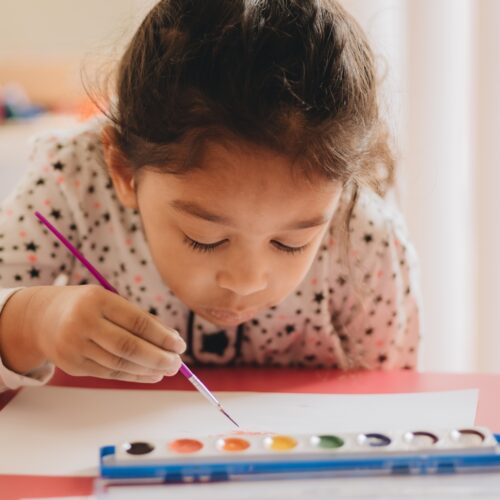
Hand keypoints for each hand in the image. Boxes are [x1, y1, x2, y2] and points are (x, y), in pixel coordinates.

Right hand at [0, 285, 185, 382]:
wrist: (41, 318)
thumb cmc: (88, 307)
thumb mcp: (109, 301)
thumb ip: (137, 318)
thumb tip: (171, 340)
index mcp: (97, 300)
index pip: (137, 321)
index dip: (162, 336)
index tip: (180, 344)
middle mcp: (83, 322)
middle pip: (128, 346)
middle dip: (157, 357)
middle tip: (177, 363)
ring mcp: (74, 346)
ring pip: (119, 363)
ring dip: (148, 369)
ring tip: (168, 370)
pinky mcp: (71, 365)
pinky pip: (108, 373)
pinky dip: (133, 376)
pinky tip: (150, 375)